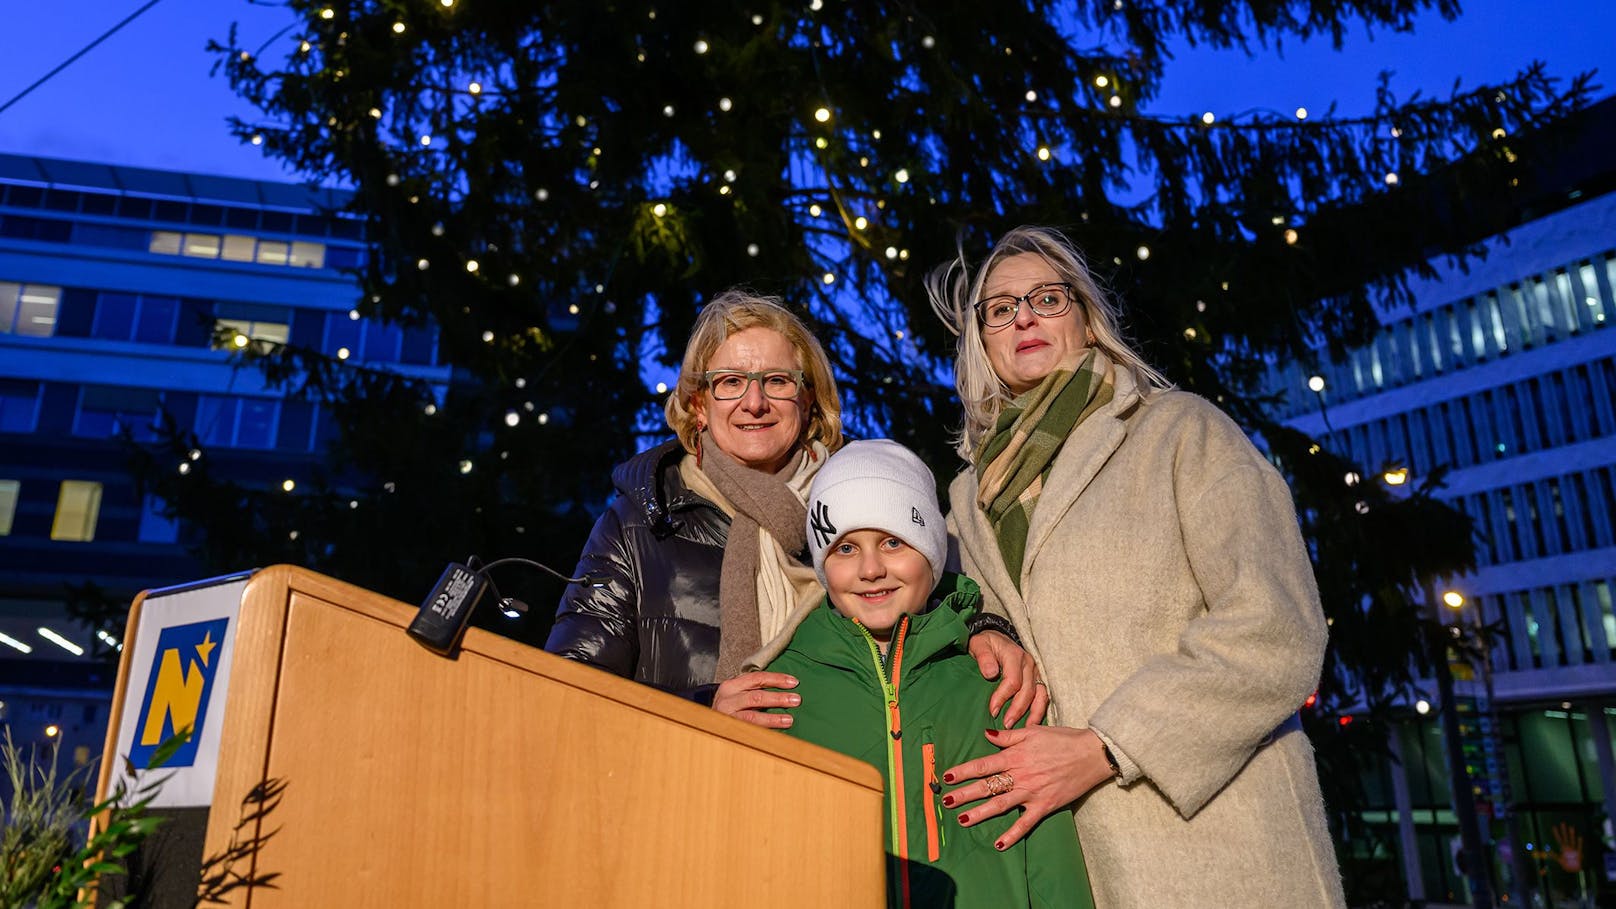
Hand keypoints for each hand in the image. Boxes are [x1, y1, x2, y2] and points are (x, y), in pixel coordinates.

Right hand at [712, 671, 799, 728]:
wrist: (705, 724)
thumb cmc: (729, 707)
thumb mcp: (737, 694)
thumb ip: (755, 689)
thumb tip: (786, 689)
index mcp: (731, 686)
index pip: (757, 678)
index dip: (777, 679)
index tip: (794, 682)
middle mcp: (727, 700)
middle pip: (756, 697)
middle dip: (778, 698)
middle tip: (796, 700)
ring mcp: (727, 717)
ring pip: (752, 717)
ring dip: (773, 718)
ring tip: (789, 719)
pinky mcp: (729, 732)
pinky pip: (749, 731)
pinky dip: (764, 731)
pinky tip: (777, 733)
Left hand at [940, 726, 1112, 849]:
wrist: (1091, 754)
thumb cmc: (1062, 740)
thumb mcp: (1033, 731)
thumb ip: (1008, 736)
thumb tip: (986, 734)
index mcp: (1016, 756)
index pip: (983, 765)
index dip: (963, 771)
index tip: (946, 777)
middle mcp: (1020, 775)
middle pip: (987, 786)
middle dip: (964, 794)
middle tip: (945, 802)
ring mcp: (1032, 792)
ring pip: (1000, 804)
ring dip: (980, 813)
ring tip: (962, 820)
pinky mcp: (1045, 805)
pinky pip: (1026, 823)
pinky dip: (1012, 835)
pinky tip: (998, 844)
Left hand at [967, 630, 1048, 726]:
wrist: (996, 638)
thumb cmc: (986, 643)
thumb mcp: (979, 644)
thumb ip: (984, 657)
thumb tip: (990, 674)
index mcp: (1014, 655)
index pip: (1012, 681)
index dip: (1002, 697)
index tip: (992, 711)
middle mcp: (1029, 663)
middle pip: (1027, 691)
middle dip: (1017, 710)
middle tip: (1006, 725)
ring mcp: (1036, 671)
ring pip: (1040, 695)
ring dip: (1033, 713)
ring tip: (1025, 729)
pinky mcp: (1038, 678)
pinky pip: (1043, 696)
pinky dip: (1040, 710)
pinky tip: (1033, 723)